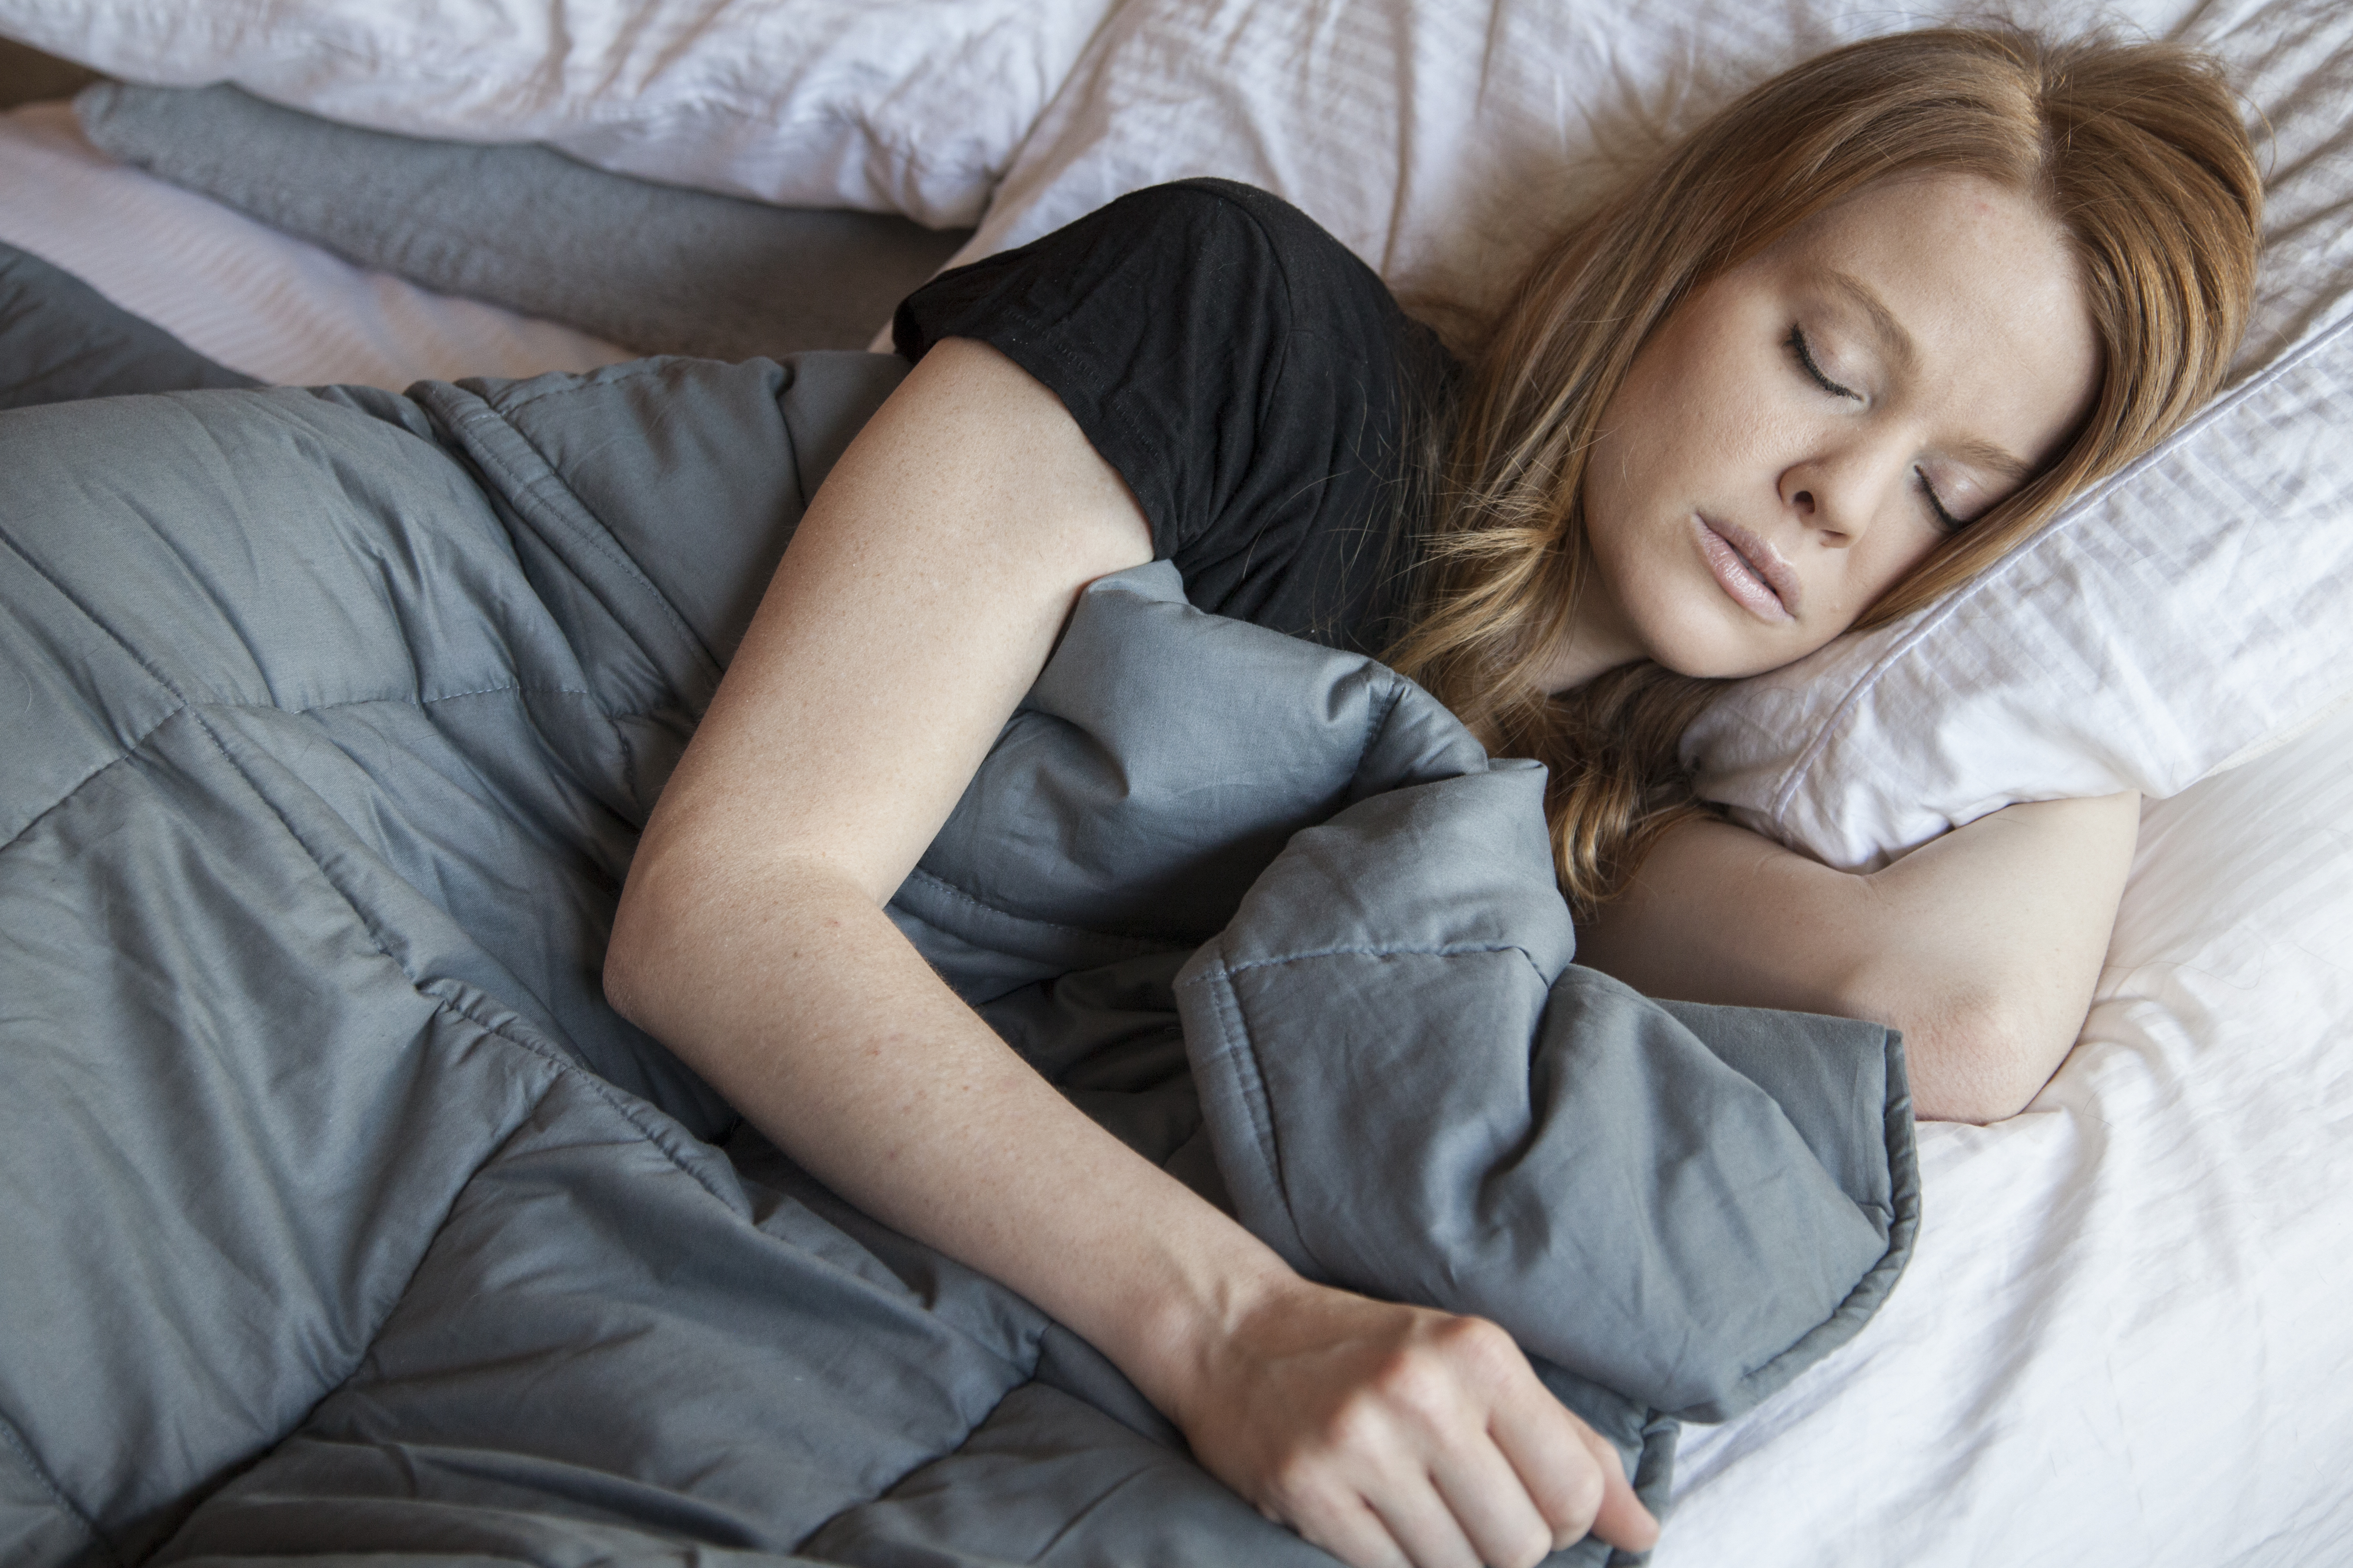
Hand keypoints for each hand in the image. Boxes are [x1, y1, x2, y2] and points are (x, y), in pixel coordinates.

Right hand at [1171, 1280, 1659, 1567]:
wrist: (1236, 1332)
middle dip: (1503, 1547)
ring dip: (1446, 1558)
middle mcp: (1422, 1393)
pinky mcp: (1308, 1490)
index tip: (1526, 1502)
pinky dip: (1392, 1561)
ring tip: (1414, 1507)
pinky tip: (1371, 1515)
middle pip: (1520, 1546)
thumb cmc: (1374, 1353)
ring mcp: (1360, 1444)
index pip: (1572, 1492)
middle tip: (1462, 1508)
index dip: (1562, 1521)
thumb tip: (1644, 1529)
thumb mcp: (1477, 1369)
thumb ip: (1568, 1444)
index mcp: (1480, 1354)